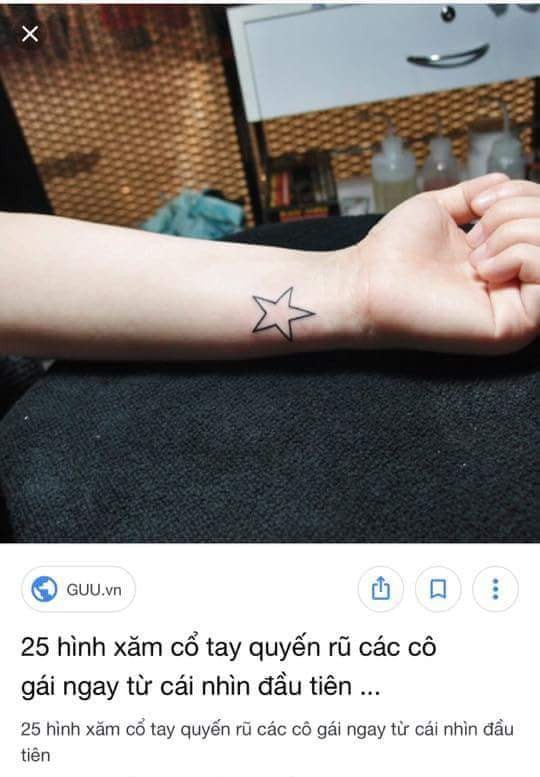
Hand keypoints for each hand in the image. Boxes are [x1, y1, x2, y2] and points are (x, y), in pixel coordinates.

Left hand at [346, 174, 539, 353]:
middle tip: (474, 235)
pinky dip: (518, 255)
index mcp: (506, 262)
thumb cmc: (396, 251)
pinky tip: (481, 269)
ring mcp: (521, 309)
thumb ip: (479, 195)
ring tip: (473, 255)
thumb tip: (507, 181)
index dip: (524, 196)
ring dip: (512, 232)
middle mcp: (519, 286)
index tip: (479, 205)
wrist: (367, 281)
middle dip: (515, 212)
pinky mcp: (517, 326)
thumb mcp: (443, 209)